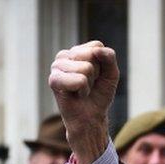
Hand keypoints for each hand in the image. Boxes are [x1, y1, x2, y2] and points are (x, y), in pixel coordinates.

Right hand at [49, 41, 119, 163]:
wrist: (90, 117)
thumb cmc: (99, 95)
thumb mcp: (111, 74)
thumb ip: (109, 58)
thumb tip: (98, 50)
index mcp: (77, 51)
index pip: (97, 46)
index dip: (103, 64)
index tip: (98, 76)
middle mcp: (65, 55)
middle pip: (91, 56)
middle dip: (96, 73)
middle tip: (89, 84)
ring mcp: (57, 66)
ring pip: (86, 68)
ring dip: (89, 83)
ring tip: (82, 90)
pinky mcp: (54, 80)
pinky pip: (79, 80)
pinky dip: (82, 90)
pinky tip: (76, 94)